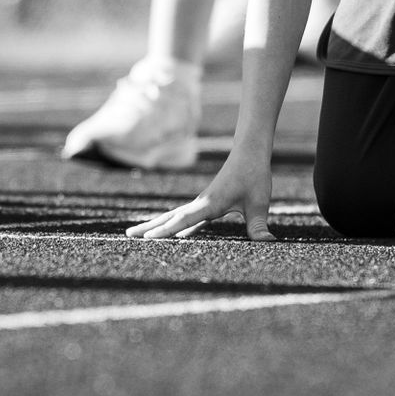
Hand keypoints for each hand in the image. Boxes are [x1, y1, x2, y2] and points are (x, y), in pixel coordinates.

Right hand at [127, 147, 273, 240]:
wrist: (250, 152)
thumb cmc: (254, 175)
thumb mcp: (259, 202)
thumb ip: (258, 224)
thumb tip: (267, 242)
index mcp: (208, 204)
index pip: (183, 220)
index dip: (165, 230)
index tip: (147, 237)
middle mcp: (200, 204)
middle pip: (169, 218)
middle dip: (149, 227)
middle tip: (127, 235)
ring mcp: (201, 204)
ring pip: (174, 216)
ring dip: (157, 224)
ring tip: (137, 233)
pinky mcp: (206, 204)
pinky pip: (186, 217)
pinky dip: (174, 225)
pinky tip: (173, 234)